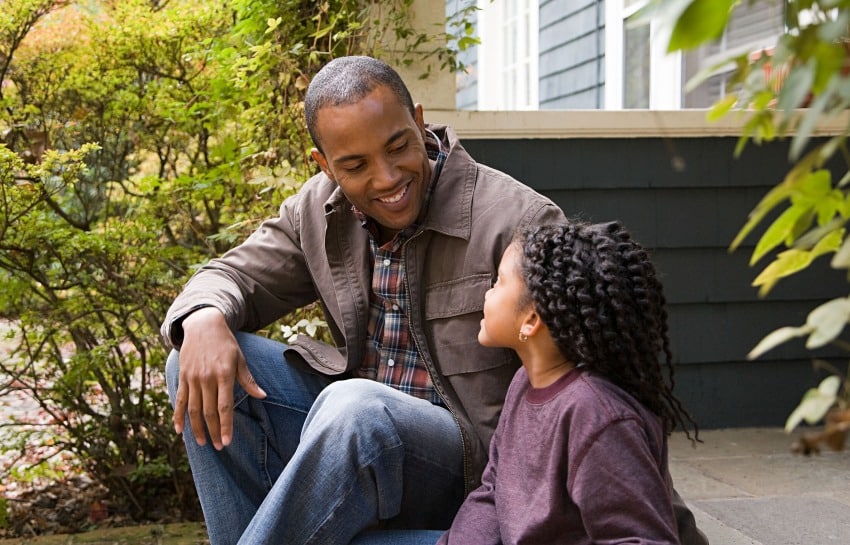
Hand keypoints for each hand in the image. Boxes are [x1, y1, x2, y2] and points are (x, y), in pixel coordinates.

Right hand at [172, 307, 265, 448]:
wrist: (203, 325)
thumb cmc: (225, 343)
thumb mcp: (240, 358)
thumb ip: (248, 380)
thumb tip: (262, 395)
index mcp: (224, 374)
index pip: (224, 406)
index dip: (225, 426)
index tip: (226, 442)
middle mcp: (206, 378)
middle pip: (208, 411)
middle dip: (213, 431)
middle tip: (217, 447)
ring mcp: (192, 378)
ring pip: (192, 409)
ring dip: (196, 428)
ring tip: (202, 442)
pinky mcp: (183, 377)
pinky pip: (179, 400)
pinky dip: (177, 416)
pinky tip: (179, 431)